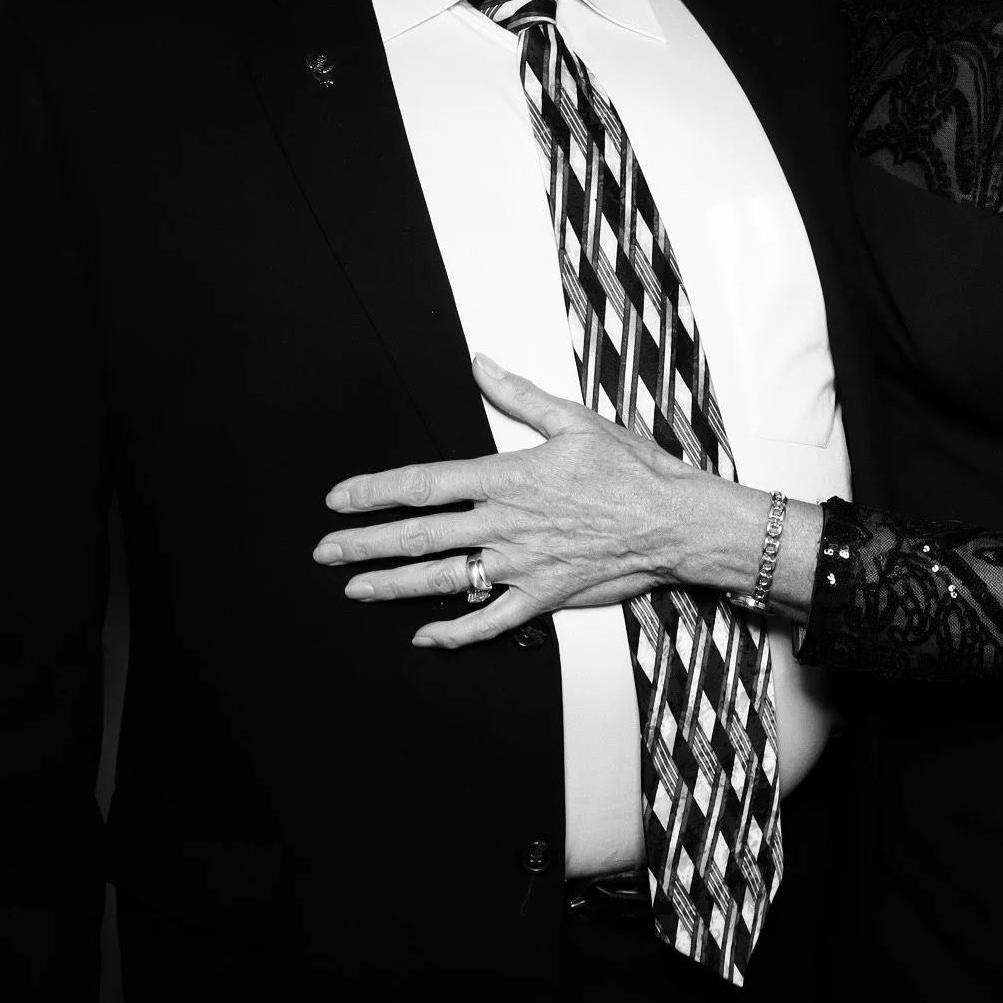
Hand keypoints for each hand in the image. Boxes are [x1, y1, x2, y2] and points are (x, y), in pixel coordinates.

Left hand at [314, 356, 743, 649]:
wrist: (678, 522)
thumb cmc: (634, 471)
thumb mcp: (575, 419)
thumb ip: (519, 396)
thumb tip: (481, 364)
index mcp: (508, 476)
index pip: (425, 484)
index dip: (375, 492)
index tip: (339, 499)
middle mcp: (506, 524)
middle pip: (421, 536)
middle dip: (366, 544)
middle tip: (324, 551)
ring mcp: (522, 565)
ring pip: (444, 581)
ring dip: (394, 586)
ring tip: (355, 589)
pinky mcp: (543, 597)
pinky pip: (489, 622)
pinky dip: (454, 633)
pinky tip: (424, 637)